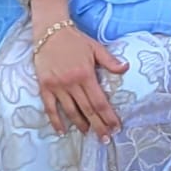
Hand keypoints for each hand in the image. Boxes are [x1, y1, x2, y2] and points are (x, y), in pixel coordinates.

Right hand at [32, 21, 127, 138]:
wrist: (50, 32)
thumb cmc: (75, 40)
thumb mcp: (95, 47)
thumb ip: (110, 61)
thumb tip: (126, 68)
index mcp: (86, 74)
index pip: (99, 101)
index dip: (108, 116)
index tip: (115, 127)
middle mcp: (72, 83)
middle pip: (87, 109)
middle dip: (98, 125)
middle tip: (105, 138)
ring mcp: (57, 86)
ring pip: (70, 111)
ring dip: (80, 124)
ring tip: (89, 133)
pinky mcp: (45, 87)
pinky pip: (50, 108)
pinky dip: (56, 121)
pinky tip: (62, 131)